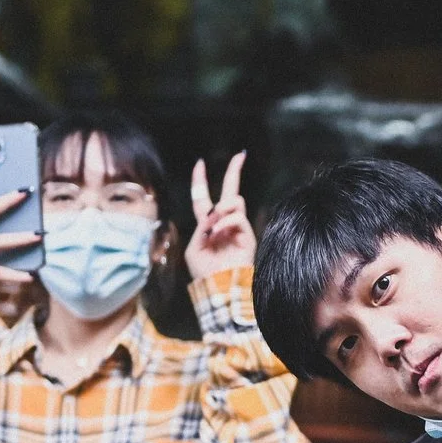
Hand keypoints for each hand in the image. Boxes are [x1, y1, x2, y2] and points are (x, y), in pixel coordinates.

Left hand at [185, 152, 253, 278]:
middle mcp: (224, 222)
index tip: (199, 164)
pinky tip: (219, 235)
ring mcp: (237, 227)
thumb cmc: (205, 272)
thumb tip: (213, 214)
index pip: (203, 199)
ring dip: (221, 209)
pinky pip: (236, 217)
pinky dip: (225, 223)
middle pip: (230, 190)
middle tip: (240, 155)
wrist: (221, 287)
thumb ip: (200, 229)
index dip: (200, 181)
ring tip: (214, 228)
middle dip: (234, 172)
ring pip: (234, 200)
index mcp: (208, 225)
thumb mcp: (193, 248)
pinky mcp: (248, 234)